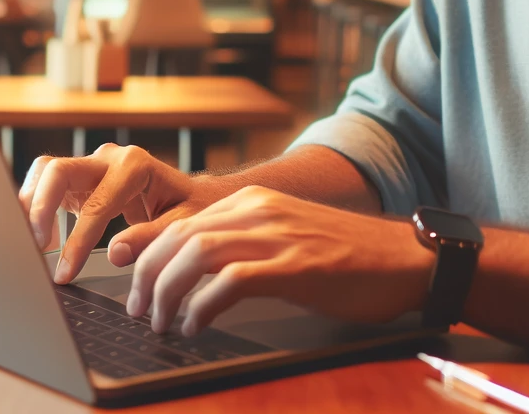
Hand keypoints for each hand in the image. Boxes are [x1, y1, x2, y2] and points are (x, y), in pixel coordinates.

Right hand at [17, 143, 212, 282]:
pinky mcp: (82, 179)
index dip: (77, 242)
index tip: (65, 271)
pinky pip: (48, 183)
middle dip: (40, 208)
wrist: (193, 194)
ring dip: (32, 205)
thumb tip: (115, 254)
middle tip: (36, 247)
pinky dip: (37, 206)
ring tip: (34, 243)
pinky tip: (42, 237)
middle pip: (57, 170)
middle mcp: (109, 158)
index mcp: (134, 166)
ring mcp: (92, 165)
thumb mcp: (182, 225)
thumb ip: (150, 238)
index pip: (95, 205)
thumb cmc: (191, 208)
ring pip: (46, 172)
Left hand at [125, 185, 433, 335]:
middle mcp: (258, 210)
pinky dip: (202, 306)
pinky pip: (229, 282)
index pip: (181, 218)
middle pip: (178, 236)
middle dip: (146, 275)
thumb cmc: (348, 260)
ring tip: (160, 322)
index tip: (123, 271)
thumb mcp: (287, 240)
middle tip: (139, 311)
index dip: (144, 245)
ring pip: (195, 255)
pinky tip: (196, 326)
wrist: (405, 260)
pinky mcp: (293, 266)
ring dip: (167, 292)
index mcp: (254, 202)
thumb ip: (244, 245)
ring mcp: (276, 236)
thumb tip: (197, 272)